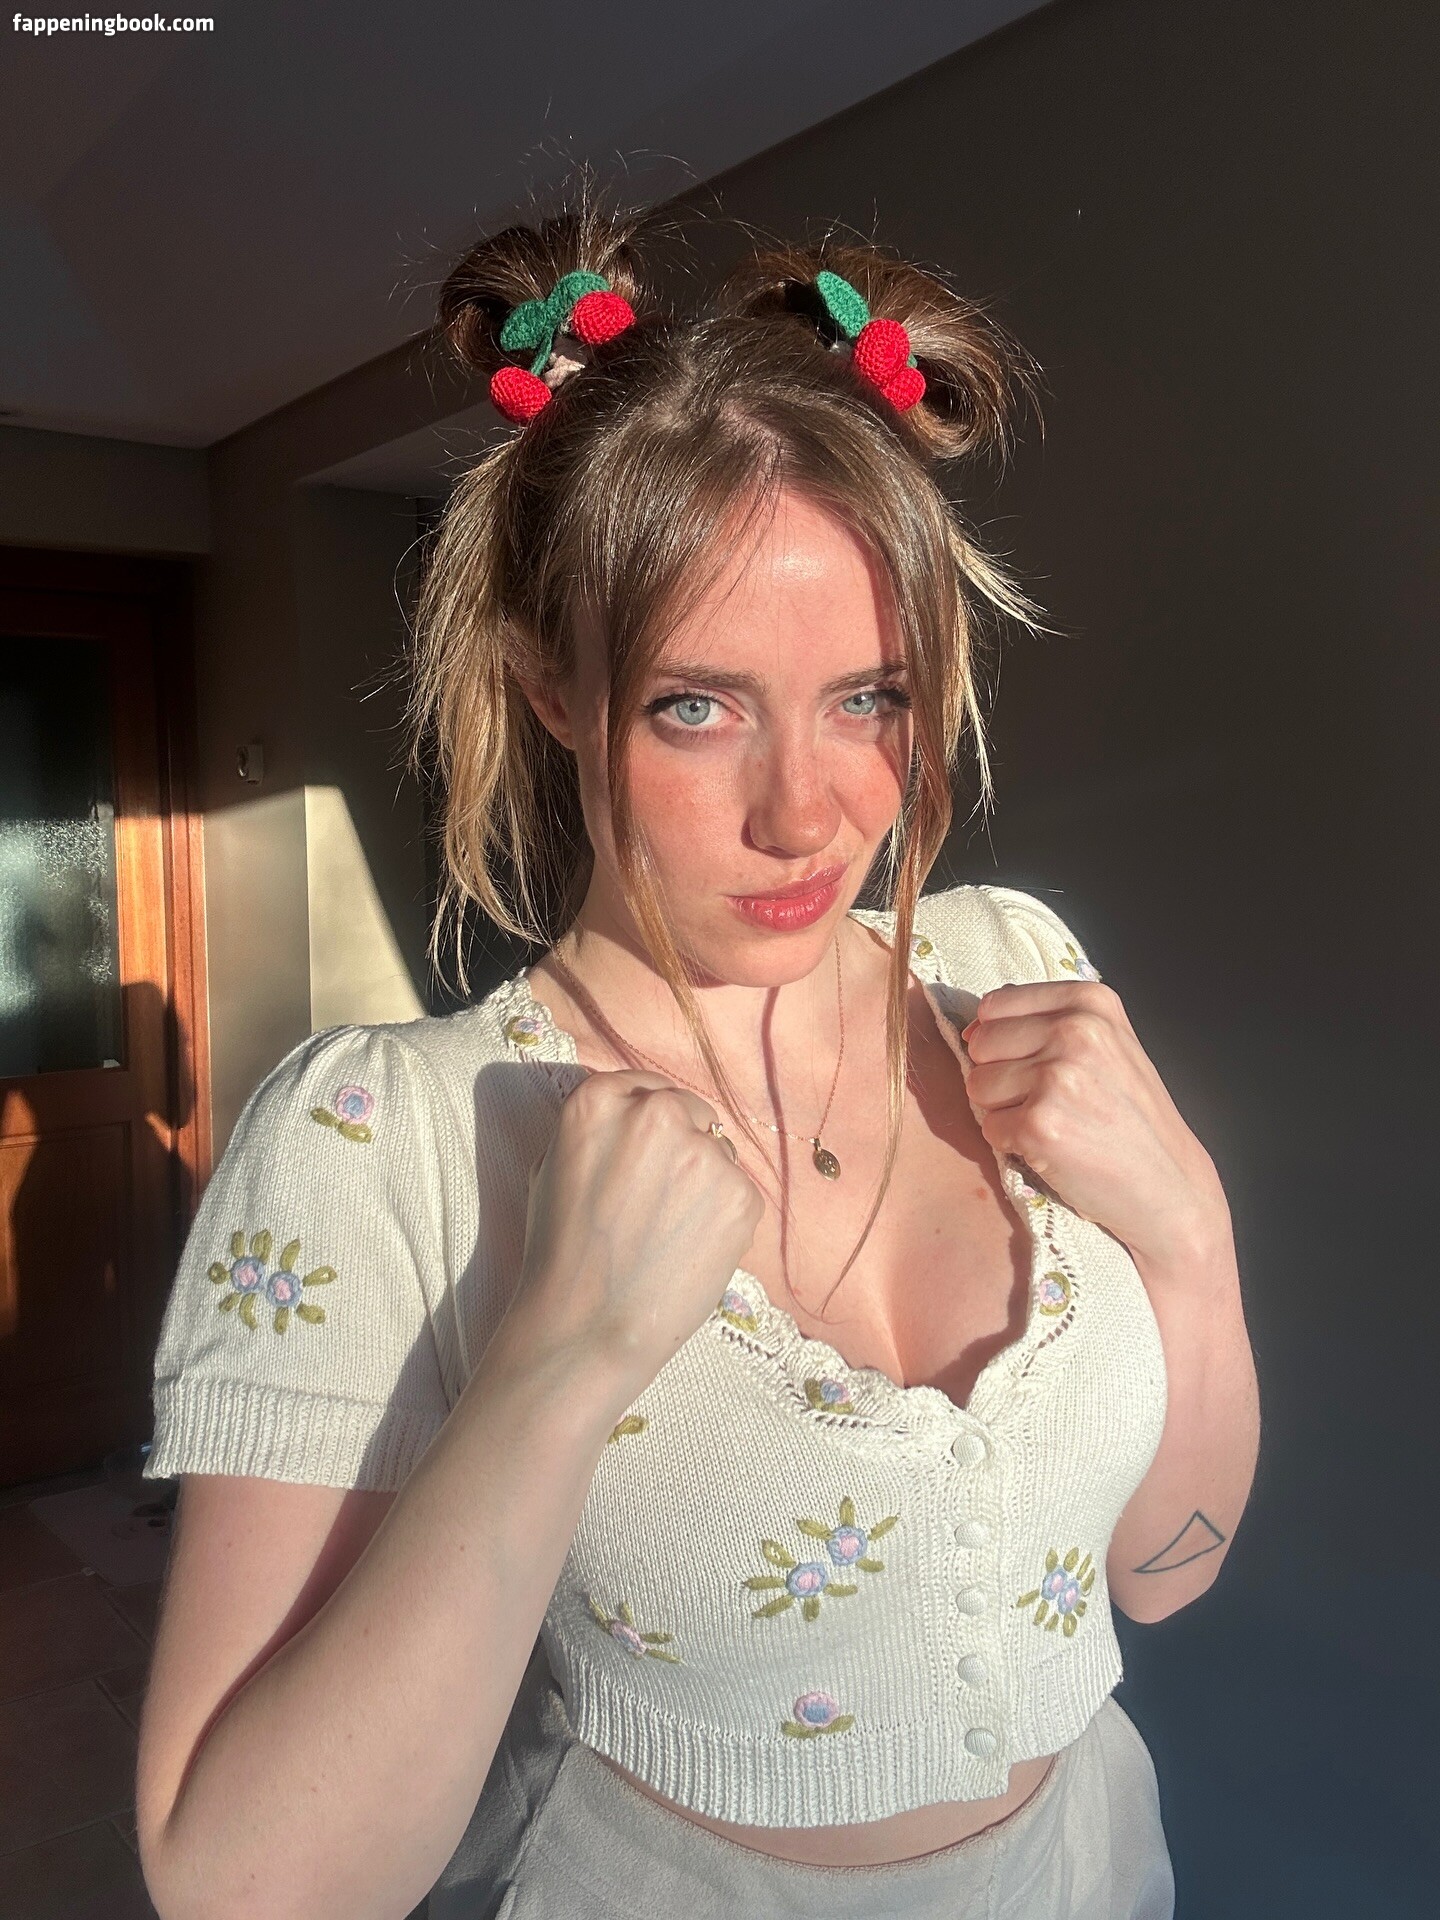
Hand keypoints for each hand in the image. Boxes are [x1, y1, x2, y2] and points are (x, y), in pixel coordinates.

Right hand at [510, 1070, 764, 1405]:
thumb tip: (637, 1113)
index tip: (649, 1150)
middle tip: (660, 1199)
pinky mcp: (741, 1194)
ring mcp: (704, 1153)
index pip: (646, 1085)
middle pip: (689, 1110)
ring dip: (703, 1181)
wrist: (586, 1326)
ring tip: (668, 1234)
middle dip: (681, 1145)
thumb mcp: (553, 1166)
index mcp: (599, 1100)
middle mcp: (656, 1114)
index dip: (650, 1118)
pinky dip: (724, 1217)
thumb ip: (599, 1129)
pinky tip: (690, 1250)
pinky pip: (741, 1192)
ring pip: (718, 1152)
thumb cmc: (562, 1254)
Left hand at [961, 980, 1231, 1277]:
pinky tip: (1053, 1148)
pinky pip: (987, 1127)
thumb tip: (971, 1029)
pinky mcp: (1040, 1125)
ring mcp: (1057, 1077)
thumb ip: (1045, 1022)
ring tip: (1055, 1122)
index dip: (1003, 1041)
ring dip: (1004, 1111)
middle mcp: (1074, 1030)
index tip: (1039, 1066)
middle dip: (1001, 1076)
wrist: (1169, 1184)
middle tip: (1050, 1101)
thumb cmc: (1129, 1116)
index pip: (994, 1006)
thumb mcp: (1106, 1043)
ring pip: (977, 1085)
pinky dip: (1011, 1144)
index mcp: (1088, 1001)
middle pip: (980, 1044)